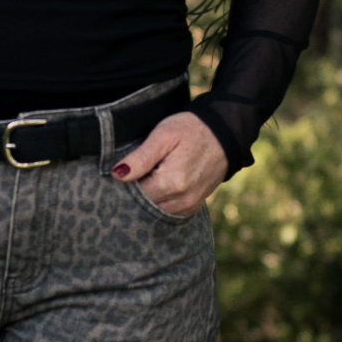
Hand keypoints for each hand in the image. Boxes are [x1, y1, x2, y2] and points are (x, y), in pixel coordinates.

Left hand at [110, 112, 227, 216]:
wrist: (224, 133)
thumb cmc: (191, 129)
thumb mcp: (163, 136)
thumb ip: (140, 158)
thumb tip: (117, 175)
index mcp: (172, 182)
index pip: (134, 195)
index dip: (123, 184)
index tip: (120, 171)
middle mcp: (182, 200)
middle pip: (144, 206)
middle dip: (134, 193)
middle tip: (132, 173)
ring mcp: (189, 206)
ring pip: (155, 211)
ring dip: (147, 198)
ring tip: (146, 176)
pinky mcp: (193, 206)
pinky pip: (168, 212)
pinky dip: (159, 202)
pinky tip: (157, 185)